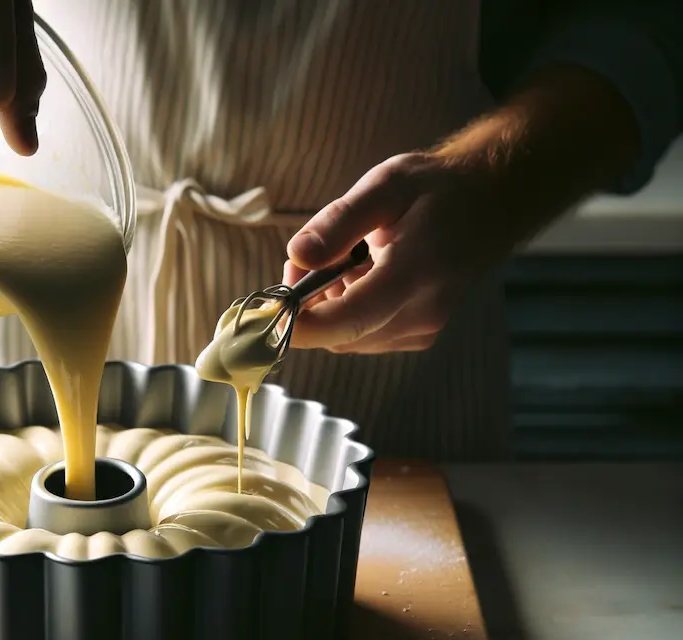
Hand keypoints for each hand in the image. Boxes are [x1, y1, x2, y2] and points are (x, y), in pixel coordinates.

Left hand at [281, 152, 515, 353]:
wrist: (491, 203)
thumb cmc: (435, 189)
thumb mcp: (385, 185)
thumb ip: (339, 221)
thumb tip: (297, 255)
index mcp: (416, 272)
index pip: (351, 319)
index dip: (302, 326)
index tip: (267, 314)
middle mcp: (422, 312)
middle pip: (339, 332)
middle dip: (308, 303)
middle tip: (307, 256)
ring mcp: (422, 329)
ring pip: (346, 336)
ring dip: (326, 305)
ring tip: (343, 256)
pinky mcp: (417, 335)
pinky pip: (360, 335)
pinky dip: (344, 310)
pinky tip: (360, 274)